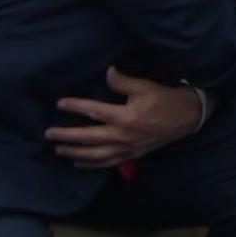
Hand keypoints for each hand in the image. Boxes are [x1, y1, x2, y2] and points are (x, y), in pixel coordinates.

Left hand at [47, 67, 202, 169]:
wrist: (186, 118)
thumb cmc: (165, 99)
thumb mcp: (145, 86)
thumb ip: (123, 81)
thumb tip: (107, 72)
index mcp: (126, 116)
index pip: (95, 111)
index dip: (76, 106)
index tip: (60, 104)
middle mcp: (124, 135)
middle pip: (89, 137)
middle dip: (67, 136)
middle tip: (49, 134)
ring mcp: (127, 148)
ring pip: (96, 154)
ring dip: (75, 153)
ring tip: (59, 150)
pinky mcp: (132, 154)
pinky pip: (108, 163)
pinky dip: (92, 164)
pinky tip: (78, 163)